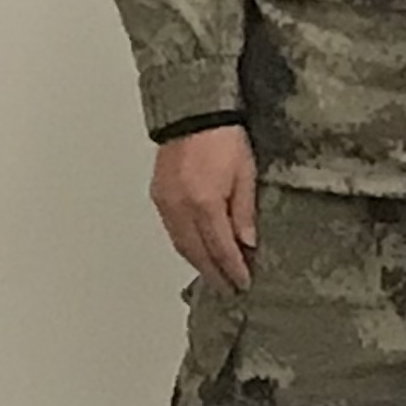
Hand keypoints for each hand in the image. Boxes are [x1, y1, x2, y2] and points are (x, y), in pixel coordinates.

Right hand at [151, 125, 257, 288]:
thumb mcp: (246, 174)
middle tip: (228, 289)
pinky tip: (196, 252)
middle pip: (196, 252)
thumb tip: (246, 243)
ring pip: (181, 244)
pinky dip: (185, 246)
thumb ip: (244, 211)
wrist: (194, 116)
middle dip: (213, 273)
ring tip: (214, 276)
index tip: (242, 283)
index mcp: (205, 203)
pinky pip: (172, 231)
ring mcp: (166, 203)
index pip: (219, 247)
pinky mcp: (159, 197)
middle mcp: (180, 208)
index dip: (232, 268)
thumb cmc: (225, 139)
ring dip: (197, 263)